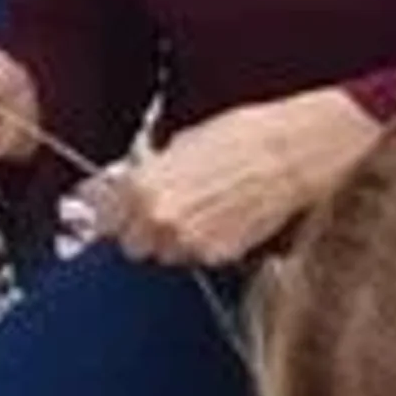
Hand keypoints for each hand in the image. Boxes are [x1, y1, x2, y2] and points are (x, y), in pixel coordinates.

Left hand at [82, 91, 375, 270]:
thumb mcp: (180, 145)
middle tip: (166, 209)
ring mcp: (189, 244)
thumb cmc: (242, 137)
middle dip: (143, 230)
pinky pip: (197, 257)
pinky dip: (204, 244)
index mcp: (141, 189)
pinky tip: (223, 218)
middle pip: (131, 246)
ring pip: (165, 255)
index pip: (103, 221)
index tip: (118, 213)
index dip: (113, 215)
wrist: (293, 152)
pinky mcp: (219, 257)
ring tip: (202, 210)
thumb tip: (124, 190)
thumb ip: (147, 174)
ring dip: (174, 240)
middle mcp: (159, 222)